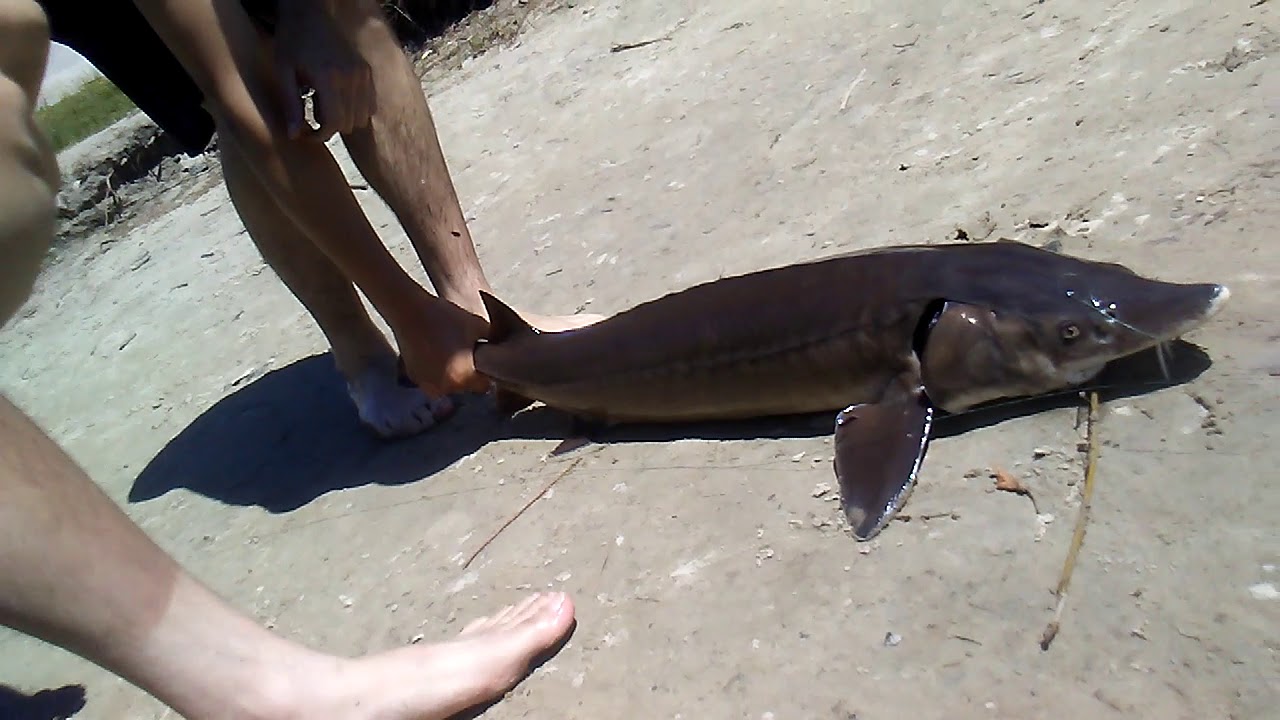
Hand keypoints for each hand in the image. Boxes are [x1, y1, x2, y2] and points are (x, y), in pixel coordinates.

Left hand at [270, 3, 374, 140]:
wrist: (311, 14)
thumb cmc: (292, 41)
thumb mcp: (284, 72)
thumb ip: (291, 105)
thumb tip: (294, 136)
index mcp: (328, 78)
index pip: (334, 123)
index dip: (320, 135)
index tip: (307, 133)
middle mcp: (351, 78)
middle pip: (348, 123)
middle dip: (330, 127)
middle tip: (312, 115)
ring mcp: (363, 75)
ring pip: (361, 118)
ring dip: (344, 119)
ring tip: (325, 105)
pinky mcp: (368, 72)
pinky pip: (370, 105)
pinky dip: (356, 109)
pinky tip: (338, 98)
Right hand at [391, 291, 491, 396]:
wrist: (410, 311)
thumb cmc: (446, 317)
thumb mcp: (478, 326)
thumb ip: (493, 342)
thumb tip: (506, 351)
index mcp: (463, 376)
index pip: (484, 386)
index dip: (485, 373)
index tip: (482, 361)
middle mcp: (444, 386)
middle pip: (465, 387)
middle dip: (468, 375)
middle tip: (465, 353)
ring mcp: (427, 384)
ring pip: (448, 385)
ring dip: (451, 375)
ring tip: (449, 351)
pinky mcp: (414, 378)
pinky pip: (432, 380)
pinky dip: (435, 372)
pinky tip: (435, 352)